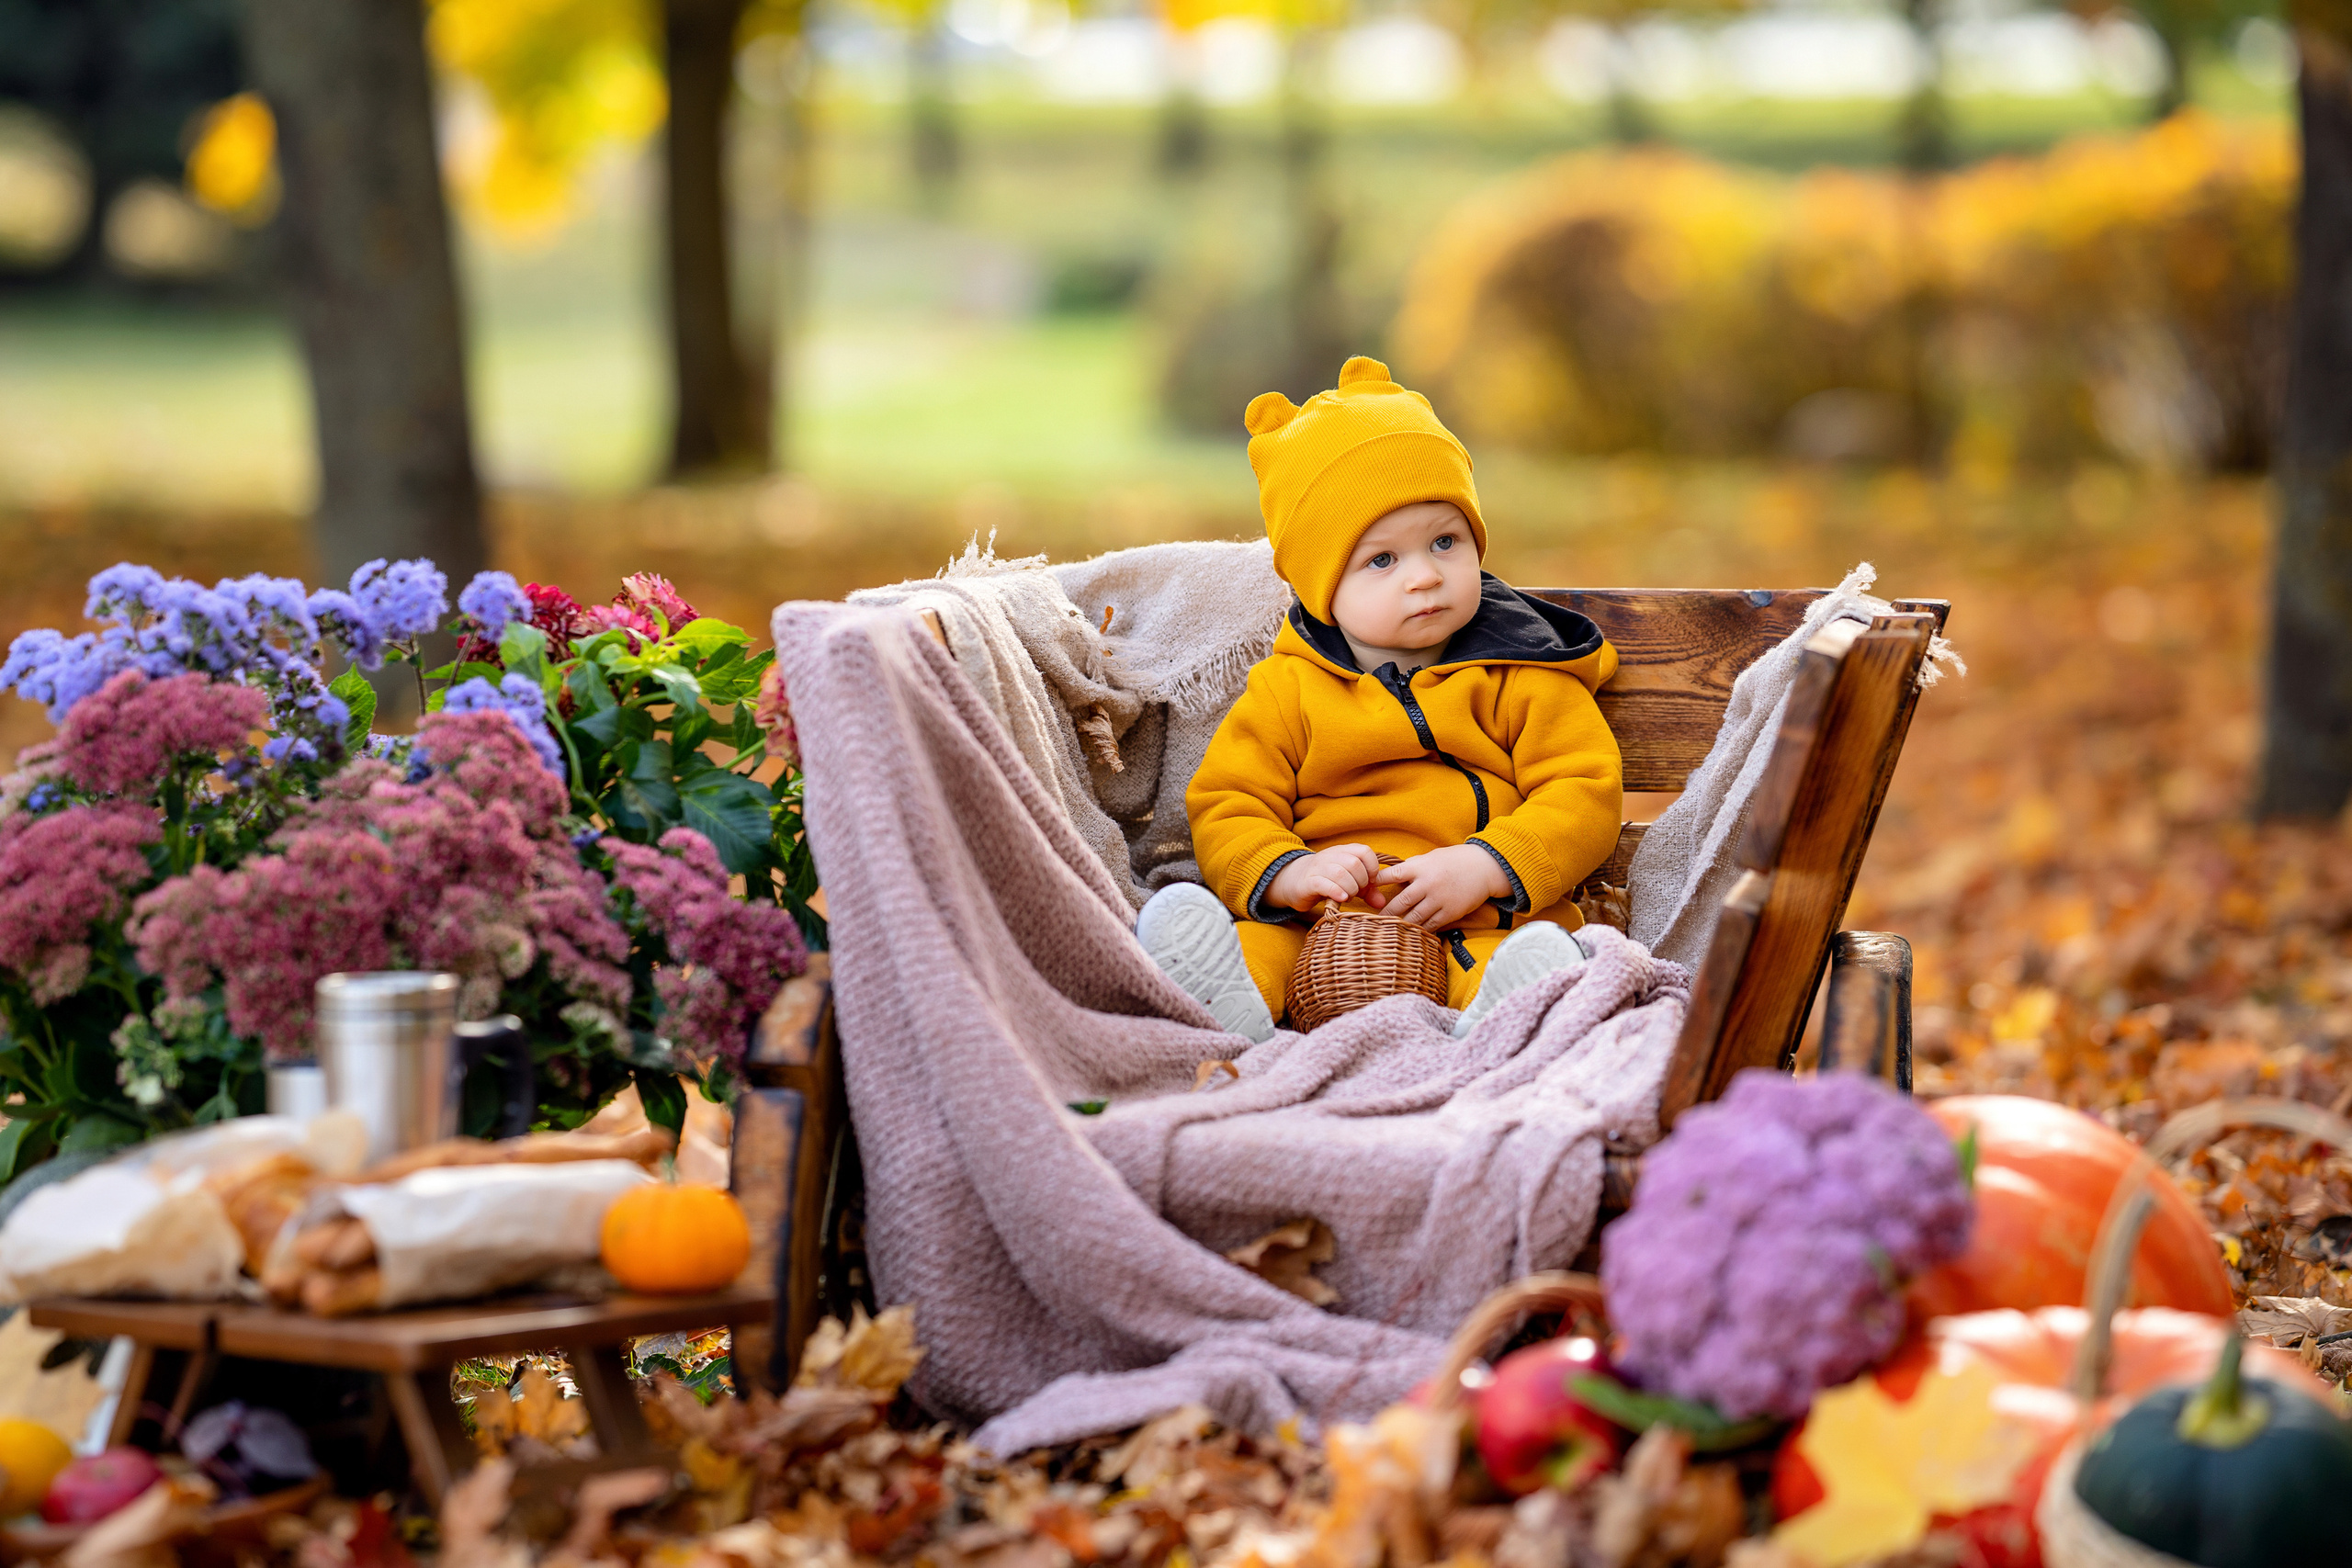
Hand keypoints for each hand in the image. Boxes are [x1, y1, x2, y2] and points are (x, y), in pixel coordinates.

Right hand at [1267, 844, 1382, 912]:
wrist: (1292, 880)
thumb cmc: (1326, 881)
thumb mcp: (1349, 883)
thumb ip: (1367, 891)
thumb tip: (1381, 902)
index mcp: (1343, 851)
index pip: (1364, 851)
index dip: (1372, 868)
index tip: (1369, 882)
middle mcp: (1330, 856)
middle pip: (1354, 864)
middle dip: (1361, 882)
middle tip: (1357, 892)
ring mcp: (1318, 868)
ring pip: (1340, 873)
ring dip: (1350, 889)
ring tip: (1347, 896)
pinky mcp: (1308, 882)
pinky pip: (1324, 884)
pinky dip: (1336, 892)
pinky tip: (1340, 898)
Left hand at [1374, 845, 1508, 927]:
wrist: (1484, 868)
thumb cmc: (1454, 860)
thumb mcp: (1430, 857)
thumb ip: (1411, 867)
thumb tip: (1390, 877)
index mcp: (1420, 867)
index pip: (1391, 875)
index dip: (1376, 883)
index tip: (1366, 890)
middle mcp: (1427, 884)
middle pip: (1400, 903)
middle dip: (1385, 913)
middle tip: (1373, 921)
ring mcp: (1439, 900)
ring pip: (1413, 918)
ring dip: (1399, 925)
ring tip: (1388, 930)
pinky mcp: (1449, 913)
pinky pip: (1430, 926)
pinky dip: (1418, 931)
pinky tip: (1409, 934)